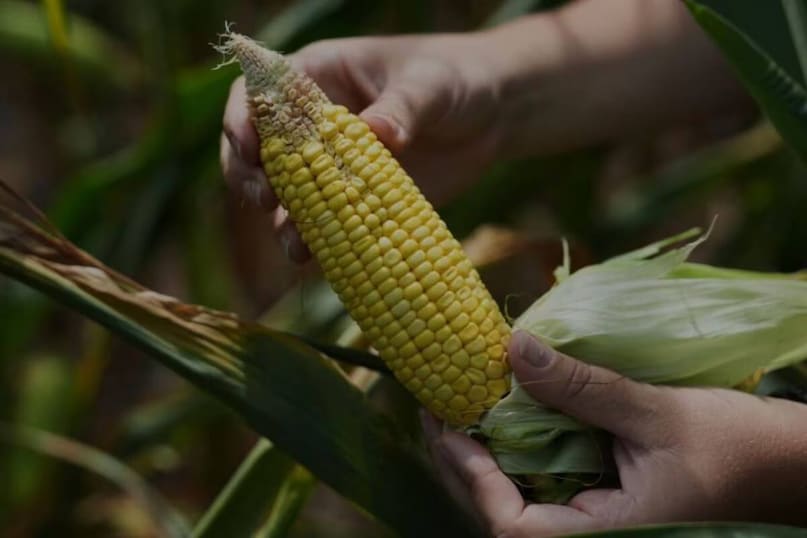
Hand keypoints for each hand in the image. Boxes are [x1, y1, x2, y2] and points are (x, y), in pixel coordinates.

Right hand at [221, 32, 506, 262]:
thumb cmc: (454, 79)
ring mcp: (331, 167)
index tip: (248, 148)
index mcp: (318, 77)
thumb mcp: (430, 85)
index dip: (242, 120)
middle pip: (256, 152)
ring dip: (281, 222)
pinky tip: (319, 258)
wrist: (489, 117)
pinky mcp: (354, 202)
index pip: (259, 94)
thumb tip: (376, 133)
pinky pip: (323, 226)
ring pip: (284, 198)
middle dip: (250, 177)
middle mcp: (312, 125)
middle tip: (265, 200)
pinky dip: (318, 244)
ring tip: (295, 245)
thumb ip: (402, 107)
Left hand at [423, 331, 806, 536]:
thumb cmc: (738, 449)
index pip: (511, 528)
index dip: (470, 476)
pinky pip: (541, 487)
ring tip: (456, 406)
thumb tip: (513, 348)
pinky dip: (513, 454)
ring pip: (516, 502)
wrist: (787, 466)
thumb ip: (584, 388)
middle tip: (436, 404)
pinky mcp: (599, 505)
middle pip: (501, 516)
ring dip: (482, 458)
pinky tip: (502, 417)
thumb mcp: (658, 415)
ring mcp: (594, 525)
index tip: (445, 422)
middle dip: (461, 463)